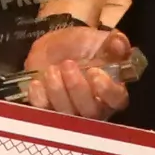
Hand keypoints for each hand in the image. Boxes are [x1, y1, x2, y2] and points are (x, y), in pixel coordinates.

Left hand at [18, 24, 132, 119]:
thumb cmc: (83, 46)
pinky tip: (37, 82)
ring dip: (58, 91)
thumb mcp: (99, 40)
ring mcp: (71, 112)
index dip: (107, 90)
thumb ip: (113, 42)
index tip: (95, 73)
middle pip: (90, 111)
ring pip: (67, 114)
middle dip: (77, 88)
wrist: (55, 46)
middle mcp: (95, 107)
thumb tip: (118, 43)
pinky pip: (43, 112)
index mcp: (112, 90)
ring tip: (51, 69)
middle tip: (67, 64)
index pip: (117, 99)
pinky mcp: (48, 111)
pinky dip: (39, 98)